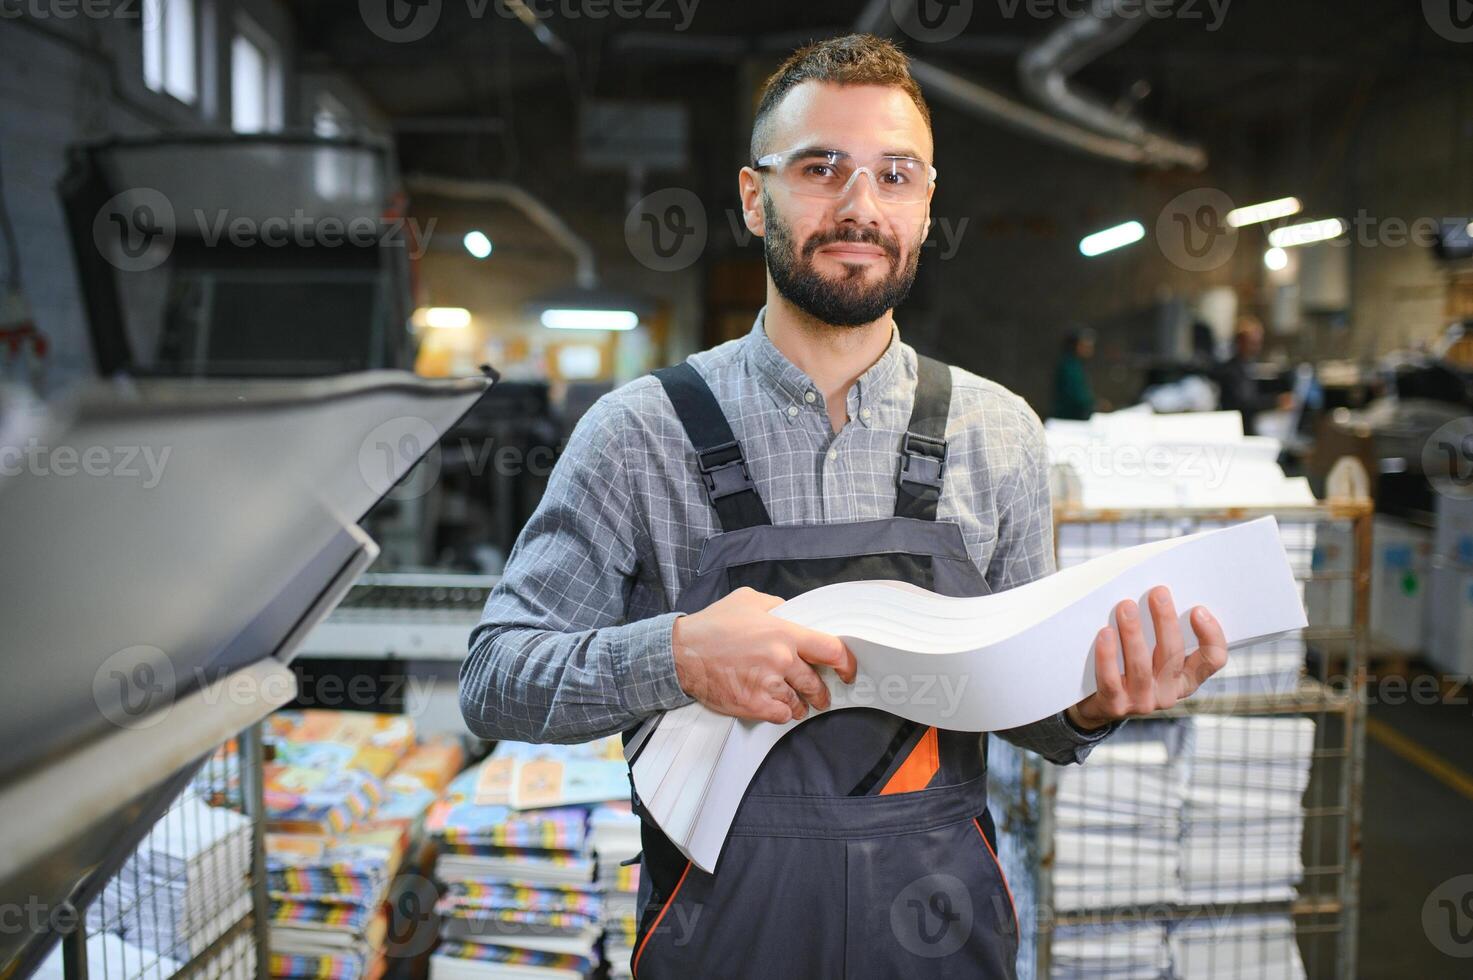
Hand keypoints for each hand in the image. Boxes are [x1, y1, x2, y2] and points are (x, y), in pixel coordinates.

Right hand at [671, 586, 856, 724]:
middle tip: (819, 694)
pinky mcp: (753, 705)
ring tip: (794, 702)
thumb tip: (793, 614)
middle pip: (816, 684)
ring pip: (799, 703)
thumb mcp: (748, 600)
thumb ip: (777, 606)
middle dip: (820, 692)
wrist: (681, 653)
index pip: (831, 651)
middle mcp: (781, 660)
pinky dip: (780, 713)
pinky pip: (780, 716)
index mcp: (784, 633)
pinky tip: (774, 706)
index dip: (846, 664)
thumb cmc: (712, 626)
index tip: (847, 672)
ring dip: (799, 704)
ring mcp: (768, 685)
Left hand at [1066, 586, 1228, 730]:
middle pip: (1173, 655)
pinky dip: (1107, 655)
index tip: (1198, 609)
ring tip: (1125, 606)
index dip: (1211, 636)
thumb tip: (1160, 592)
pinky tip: (1105, 633)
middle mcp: (1169, 693)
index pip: (1213, 659)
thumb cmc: (1130, 667)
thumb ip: (1162, 632)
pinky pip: (1111, 679)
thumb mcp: (1154, 653)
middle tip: (1157, 593)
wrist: (1098, 703)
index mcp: (1187, 678)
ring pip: (1140, 666)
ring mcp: (1143, 702)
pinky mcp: (1115, 705)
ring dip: (1133, 633)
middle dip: (1165, 621)